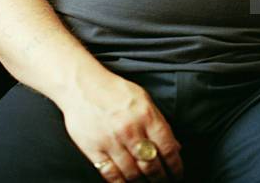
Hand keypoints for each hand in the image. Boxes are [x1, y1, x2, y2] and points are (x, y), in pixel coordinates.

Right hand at [60, 70, 182, 181]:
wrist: (82, 86)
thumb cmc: (114, 90)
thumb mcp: (143, 99)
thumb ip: (159, 123)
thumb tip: (174, 147)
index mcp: (146, 115)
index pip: (167, 149)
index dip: (175, 166)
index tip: (177, 174)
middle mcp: (130, 130)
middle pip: (151, 165)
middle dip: (162, 178)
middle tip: (165, 182)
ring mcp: (111, 142)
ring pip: (133, 174)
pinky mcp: (94, 150)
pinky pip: (111, 175)